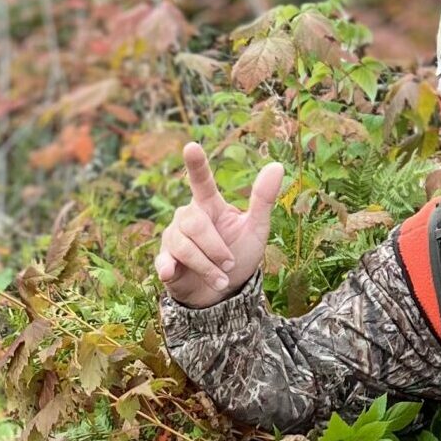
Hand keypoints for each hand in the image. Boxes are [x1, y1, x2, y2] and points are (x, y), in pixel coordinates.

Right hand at [155, 142, 284, 308]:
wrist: (223, 294)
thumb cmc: (238, 256)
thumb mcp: (256, 230)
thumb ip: (262, 200)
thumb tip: (277, 165)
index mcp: (209, 205)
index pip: (201, 181)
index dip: (196, 165)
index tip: (191, 147)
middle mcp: (187, 216)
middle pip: (195, 224)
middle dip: (215, 248)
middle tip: (230, 263)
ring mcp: (173, 237)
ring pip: (184, 246)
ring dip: (207, 266)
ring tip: (222, 280)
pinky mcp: (165, 259)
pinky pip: (164, 260)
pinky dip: (168, 267)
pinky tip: (171, 272)